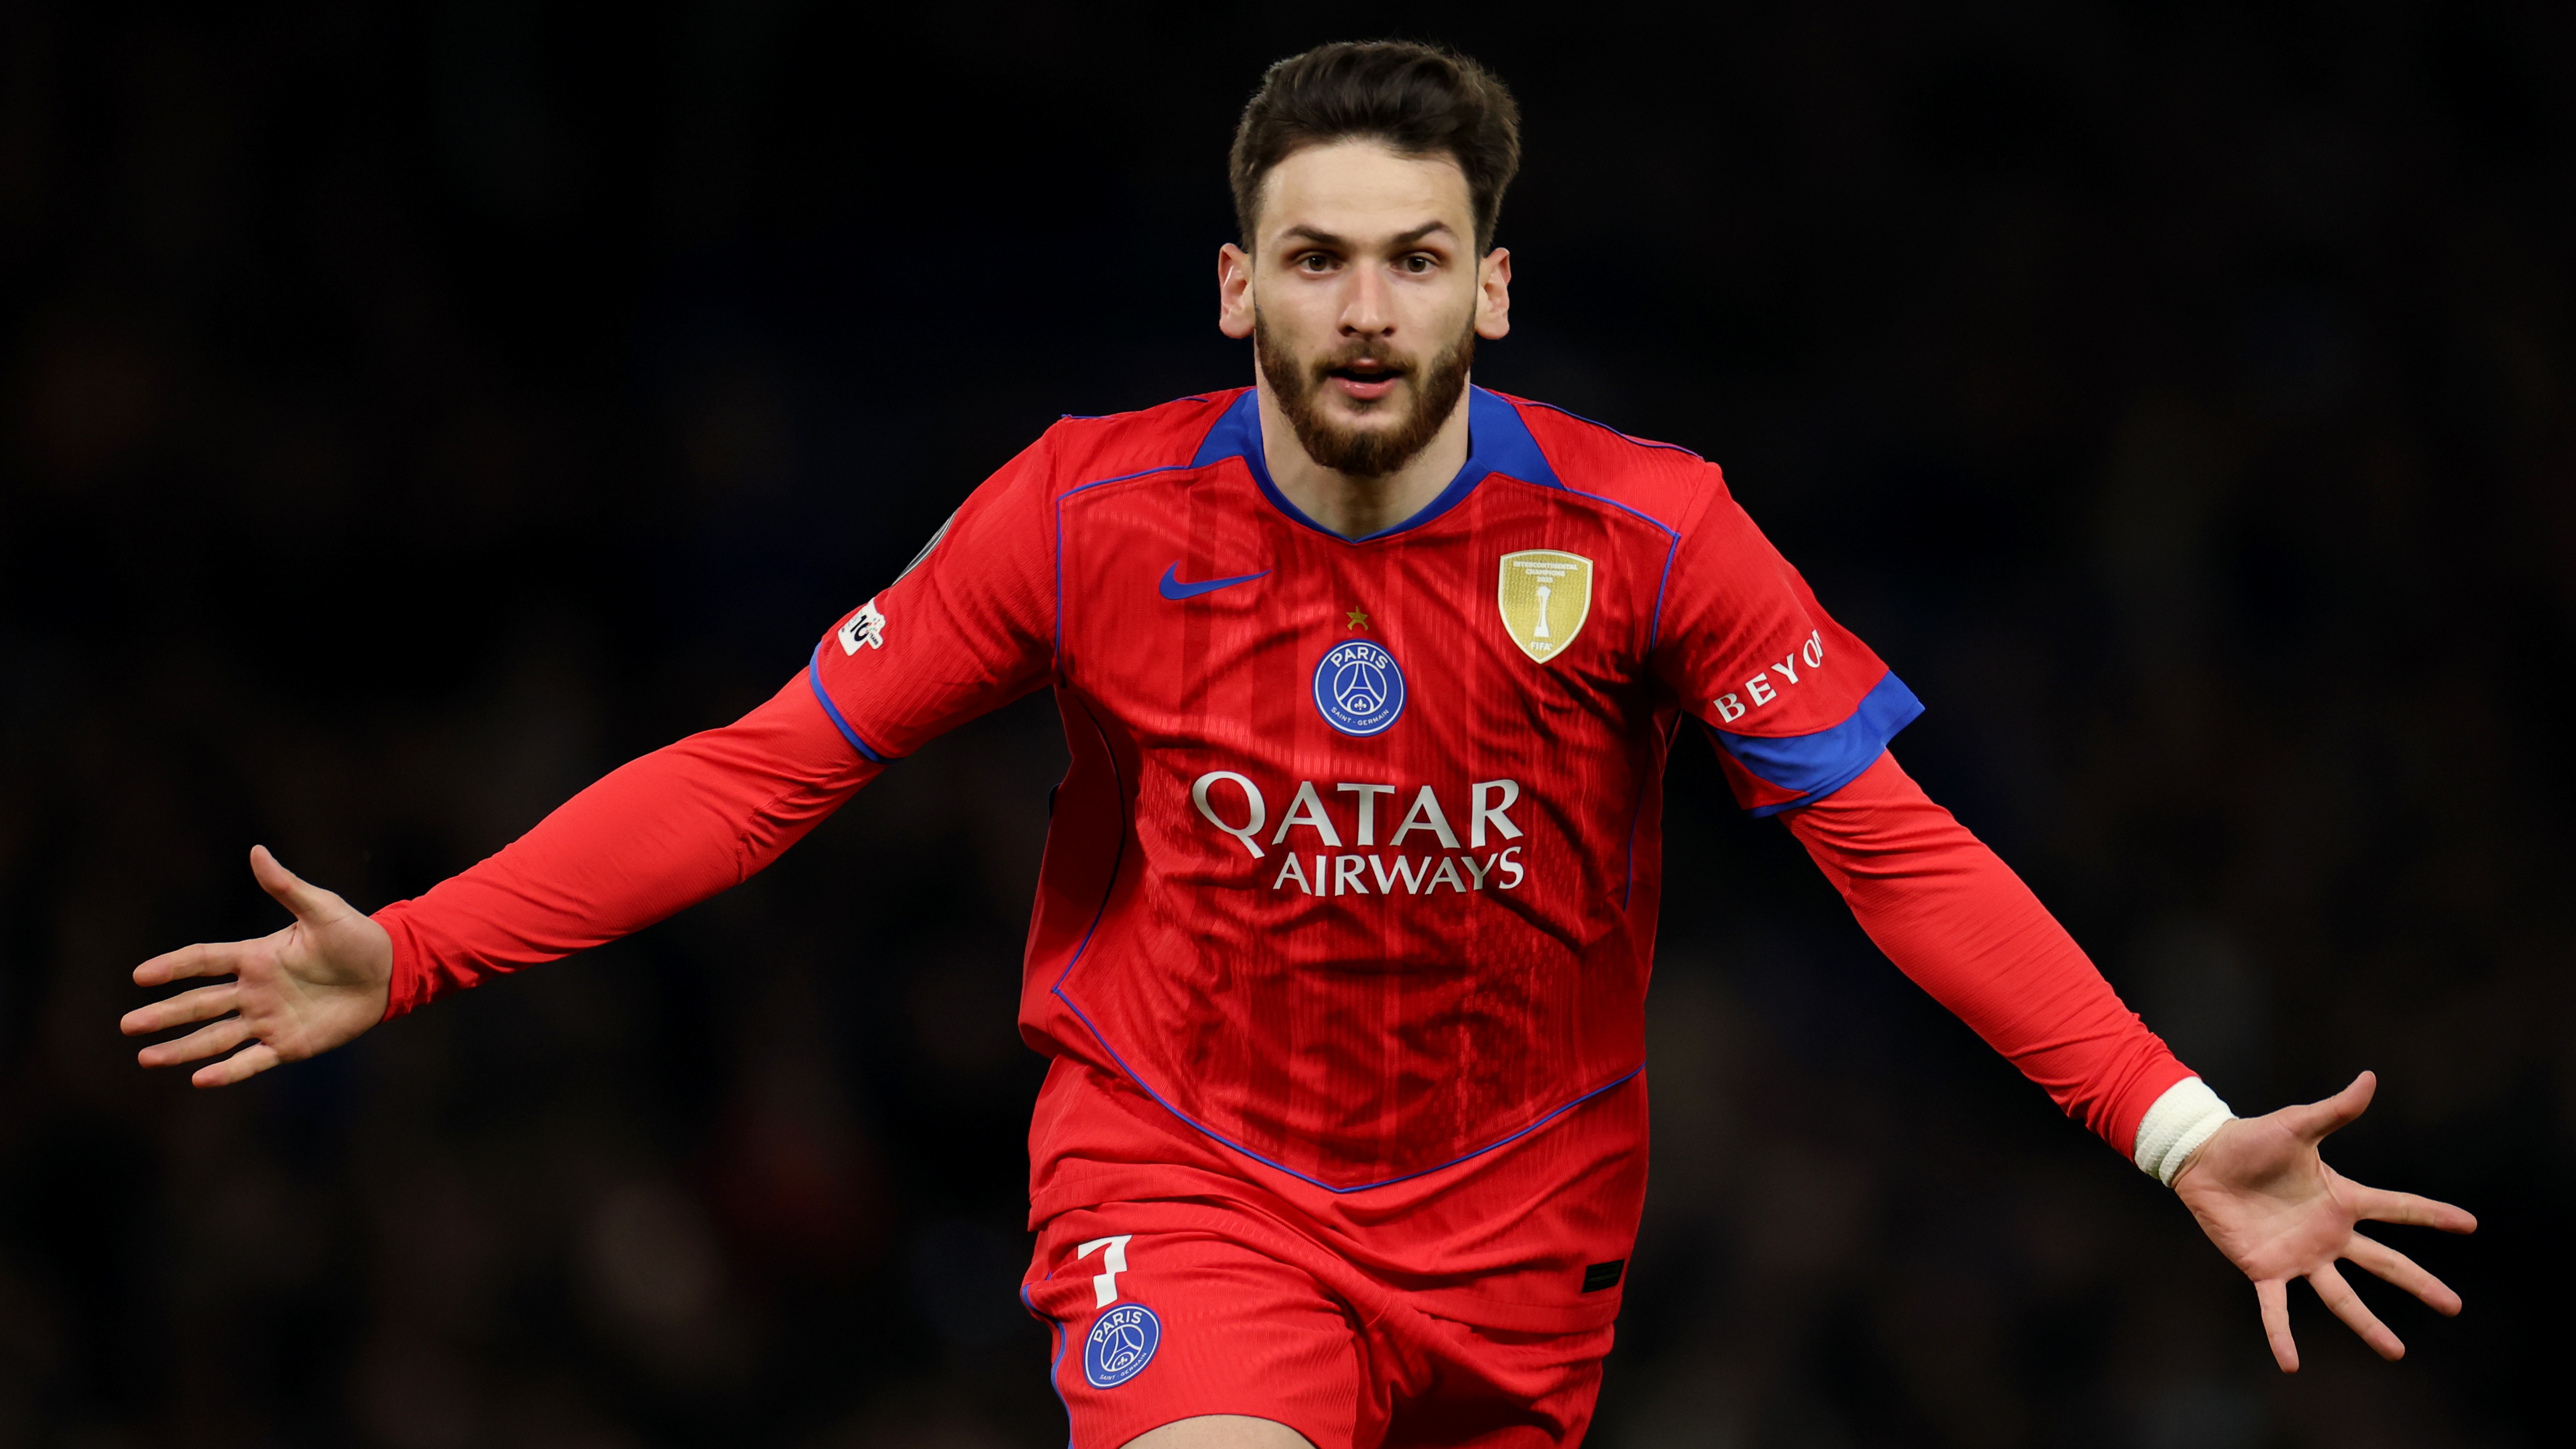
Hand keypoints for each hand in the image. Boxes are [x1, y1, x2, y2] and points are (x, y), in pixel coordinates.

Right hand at [122, 846, 393, 1086]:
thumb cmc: (356, 936)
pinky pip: (252, 1060)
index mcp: (256, 956)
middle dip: (164, 1015)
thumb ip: (287, 887)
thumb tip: (258, 851)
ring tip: (146, 1058)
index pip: (204, 960)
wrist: (389, 971)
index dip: (173, 967)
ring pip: (215, 1037)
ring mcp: (268, 1019)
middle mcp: (254, 990)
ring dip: (181, 1049)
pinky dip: (227, 1071)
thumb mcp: (322, 909)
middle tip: (127, 1025)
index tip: (140, 976)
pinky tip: (201, 1080)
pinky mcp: (288, 1045)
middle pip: (199, 1004)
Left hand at [2173, 1070, 2475, 1371]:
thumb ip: (2336, 1110)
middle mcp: (2328, 1234)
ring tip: (2396, 1352)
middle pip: (2384, 1263)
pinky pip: (2276, 1309)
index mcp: (2341, 1200)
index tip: (2470, 1224)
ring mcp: (2299, 1256)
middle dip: (2420, 1284)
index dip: (2432, 1214)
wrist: (2203, 1158)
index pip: (2397, 1207)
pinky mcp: (2264, 1269)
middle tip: (2454, 1306)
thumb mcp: (2298, 1124)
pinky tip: (2290, 1364)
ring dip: (2368, 1325)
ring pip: (2341, 1297)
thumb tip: (2370, 1077)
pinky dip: (2280, 1336)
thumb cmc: (2251, 1140)